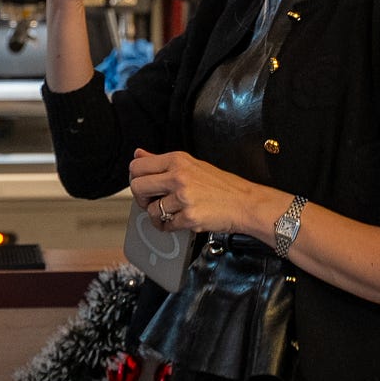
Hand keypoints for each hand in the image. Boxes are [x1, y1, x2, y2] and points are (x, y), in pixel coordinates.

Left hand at [128, 148, 276, 239]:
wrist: (245, 203)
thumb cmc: (221, 185)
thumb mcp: (191, 165)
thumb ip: (161, 161)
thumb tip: (138, 154)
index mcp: (177, 160)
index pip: (137, 166)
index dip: (135, 178)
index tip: (143, 186)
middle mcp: (178, 176)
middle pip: (137, 187)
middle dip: (141, 199)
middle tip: (151, 202)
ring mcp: (184, 197)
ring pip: (151, 210)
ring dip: (157, 216)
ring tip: (171, 213)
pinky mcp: (189, 217)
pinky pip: (166, 225)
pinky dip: (169, 226)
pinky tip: (179, 221)